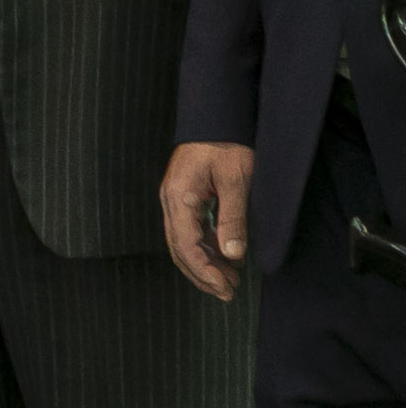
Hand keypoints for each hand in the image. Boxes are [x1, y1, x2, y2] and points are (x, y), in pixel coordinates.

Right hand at [161, 140, 255, 300]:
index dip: (204, 271)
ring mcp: (175, 199)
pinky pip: (189, 230)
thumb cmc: (226, 143)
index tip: (225, 288)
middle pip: (179, 248)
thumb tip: (232, 254)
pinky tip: (224, 257)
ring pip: (182, 242)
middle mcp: (171, 201)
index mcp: (179, 197)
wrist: (217, 115)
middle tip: (227, 293)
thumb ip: (232, 218)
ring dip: (203, 264)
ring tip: (228, 281)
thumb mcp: (235, 180)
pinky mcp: (185, 197)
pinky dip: (205, 248)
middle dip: (202, 274)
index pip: (185, 245)